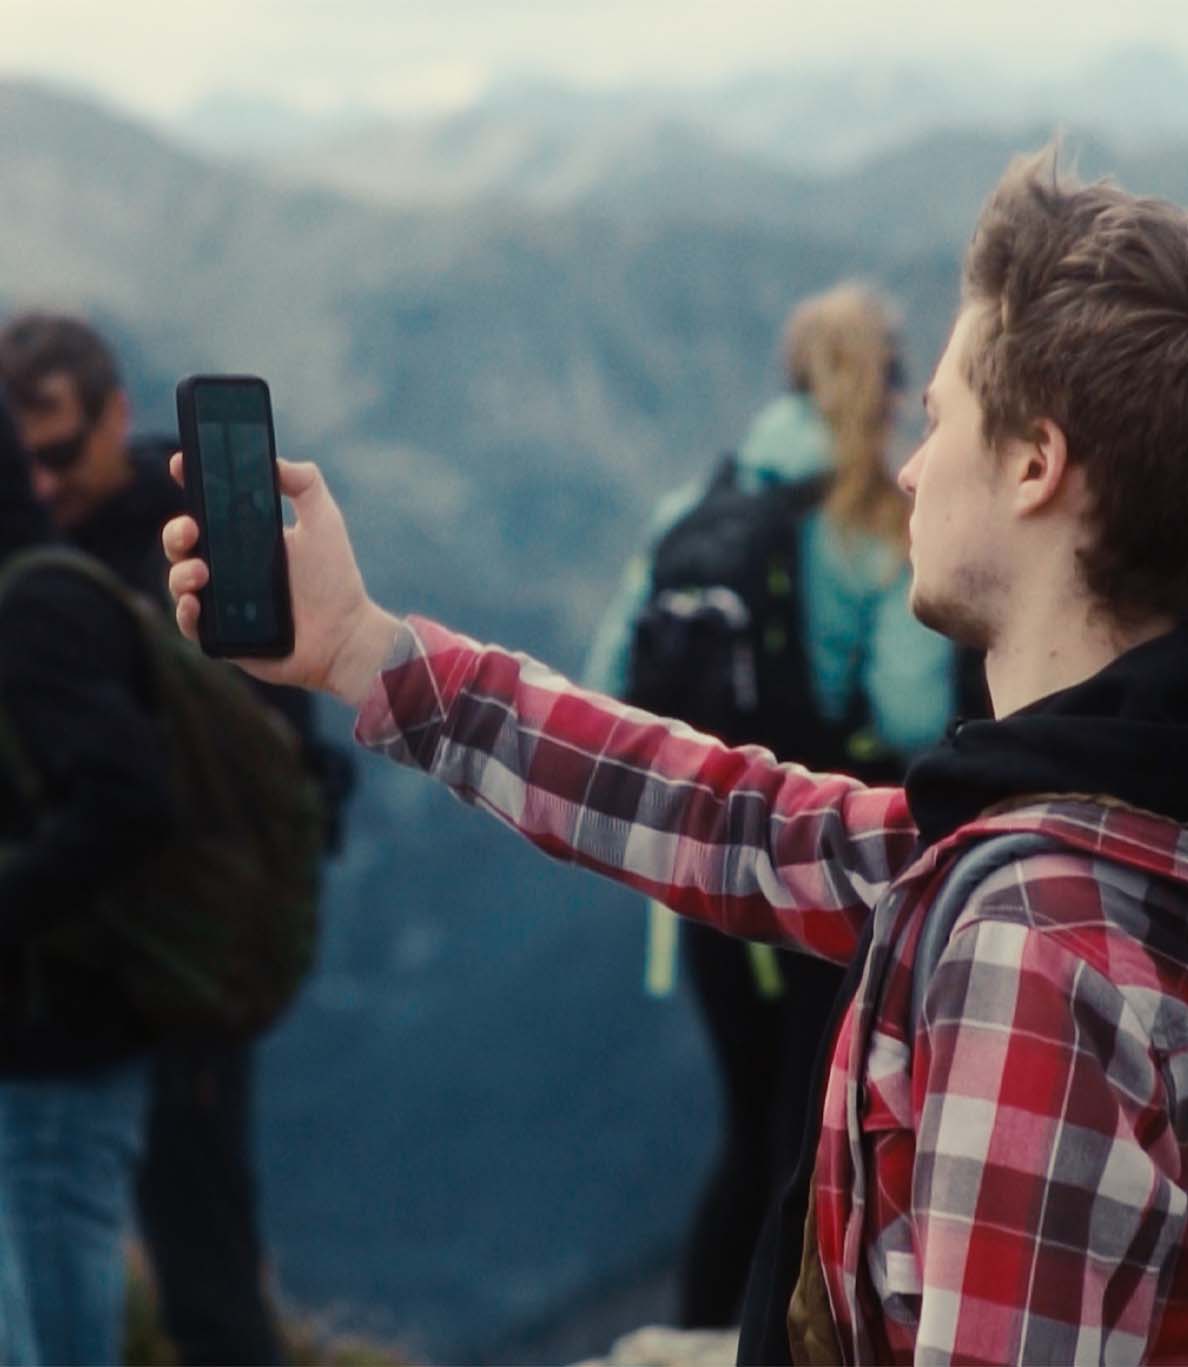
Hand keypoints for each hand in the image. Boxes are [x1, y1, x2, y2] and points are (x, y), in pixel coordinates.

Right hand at [162, 454, 399, 706]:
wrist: (346, 635)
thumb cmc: (335, 579)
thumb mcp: (323, 521)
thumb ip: (305, 484)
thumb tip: (274, 460)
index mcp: (243, 536)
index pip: (206, 507)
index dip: (190, 483)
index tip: (182, 464)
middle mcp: (226, 566)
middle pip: (182, 543)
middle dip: (176, 531)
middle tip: (191, 528)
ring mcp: (220, 601)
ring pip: (180, 581)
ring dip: (180, 572)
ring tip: (202, 571)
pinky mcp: (222, 636)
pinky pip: (191, 625)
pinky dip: (187, 613)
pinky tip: (196, 602)